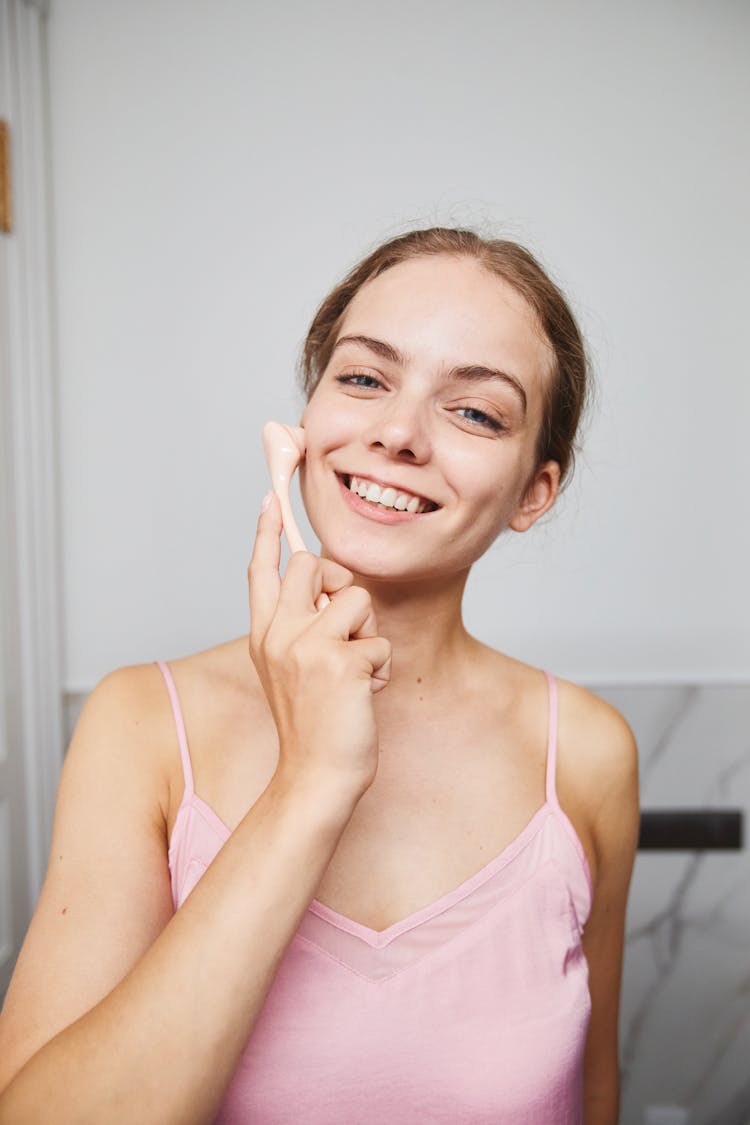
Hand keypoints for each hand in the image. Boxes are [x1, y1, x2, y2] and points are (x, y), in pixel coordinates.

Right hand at [248, 493, 391, 799]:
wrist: (315, 776)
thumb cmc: (312, 724)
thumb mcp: (289, 669)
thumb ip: (299, 628)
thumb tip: (329, 587)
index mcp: (263, 634)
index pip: (261, 571)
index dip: (266, 533)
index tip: (269, 500)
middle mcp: (277, 634)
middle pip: (314, 564)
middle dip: (339, 586)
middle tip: (343, 628)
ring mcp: (305, 646)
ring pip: (356, 599)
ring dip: (367, 636)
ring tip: (352, 673)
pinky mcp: (338, 663)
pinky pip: (379, 643)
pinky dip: (379, 670)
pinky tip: (362, 695)